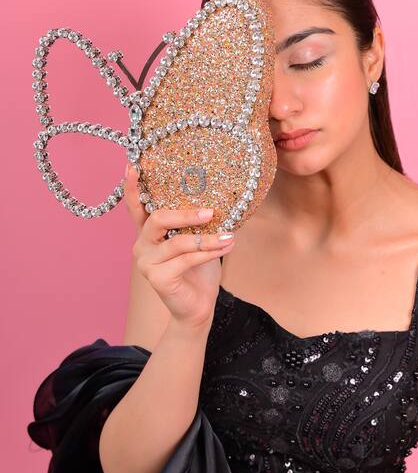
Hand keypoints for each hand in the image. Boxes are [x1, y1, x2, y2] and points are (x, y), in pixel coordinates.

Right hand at [124, 164, 234, 328]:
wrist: (198, 307)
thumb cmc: (199, 271)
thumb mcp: (199, 240)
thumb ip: (199, 222)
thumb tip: (220, 197)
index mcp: (149, 233)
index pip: (136, 206)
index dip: (133, 187)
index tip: (132, 165)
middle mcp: (142, 245)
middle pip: (157, 218)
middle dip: (185, 213)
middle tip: (209, 212)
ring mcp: (146, 262)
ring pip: (178, 241)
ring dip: (208, 238)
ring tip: (229, 237)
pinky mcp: (156, 278)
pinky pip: (186, 259)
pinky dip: (208, 252)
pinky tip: (226, 248)